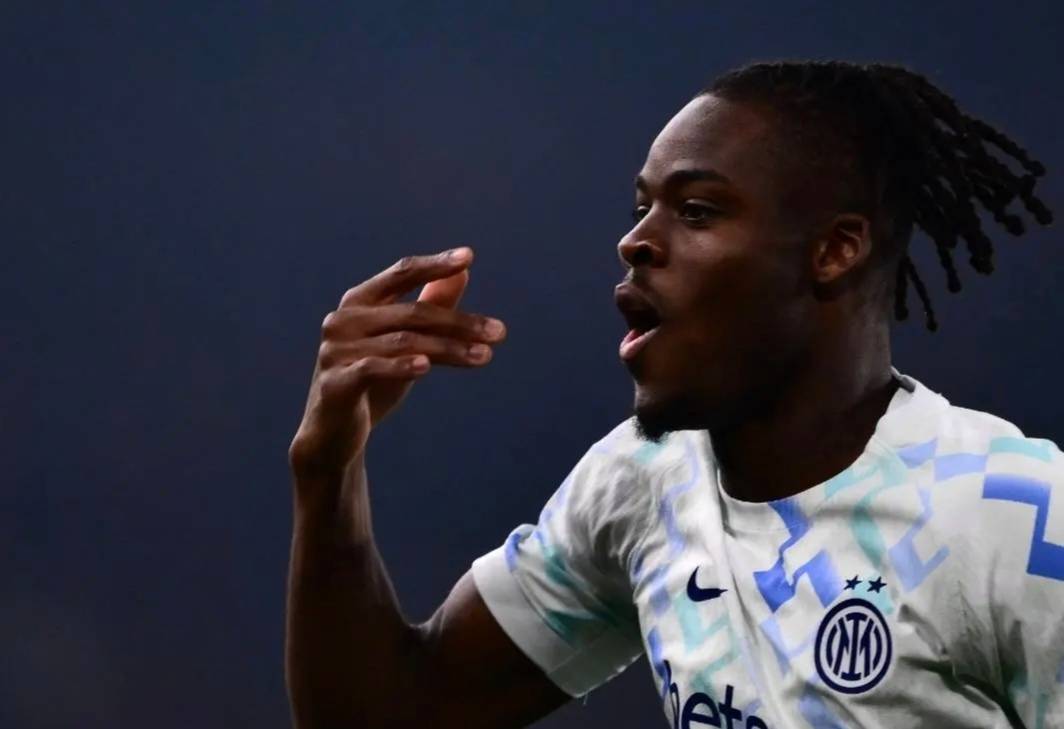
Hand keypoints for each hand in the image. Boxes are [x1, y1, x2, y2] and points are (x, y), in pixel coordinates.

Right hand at [288, 247, 506, 484]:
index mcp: (359, 300)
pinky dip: (401, 366)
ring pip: (404, 342)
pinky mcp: (334, 384)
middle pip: (413, 313)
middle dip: (460, 322)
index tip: (468, 256)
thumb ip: (431, 304)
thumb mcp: (405, 341)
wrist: (334, 435)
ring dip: (449, 349)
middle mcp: (344, 319)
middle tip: (499, 332)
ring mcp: (335, 351)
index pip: (401, 273)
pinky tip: (426, 366)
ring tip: (485, 356)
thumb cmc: (372, 381)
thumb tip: (463, 270)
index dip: (435, 264)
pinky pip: (373, 369)